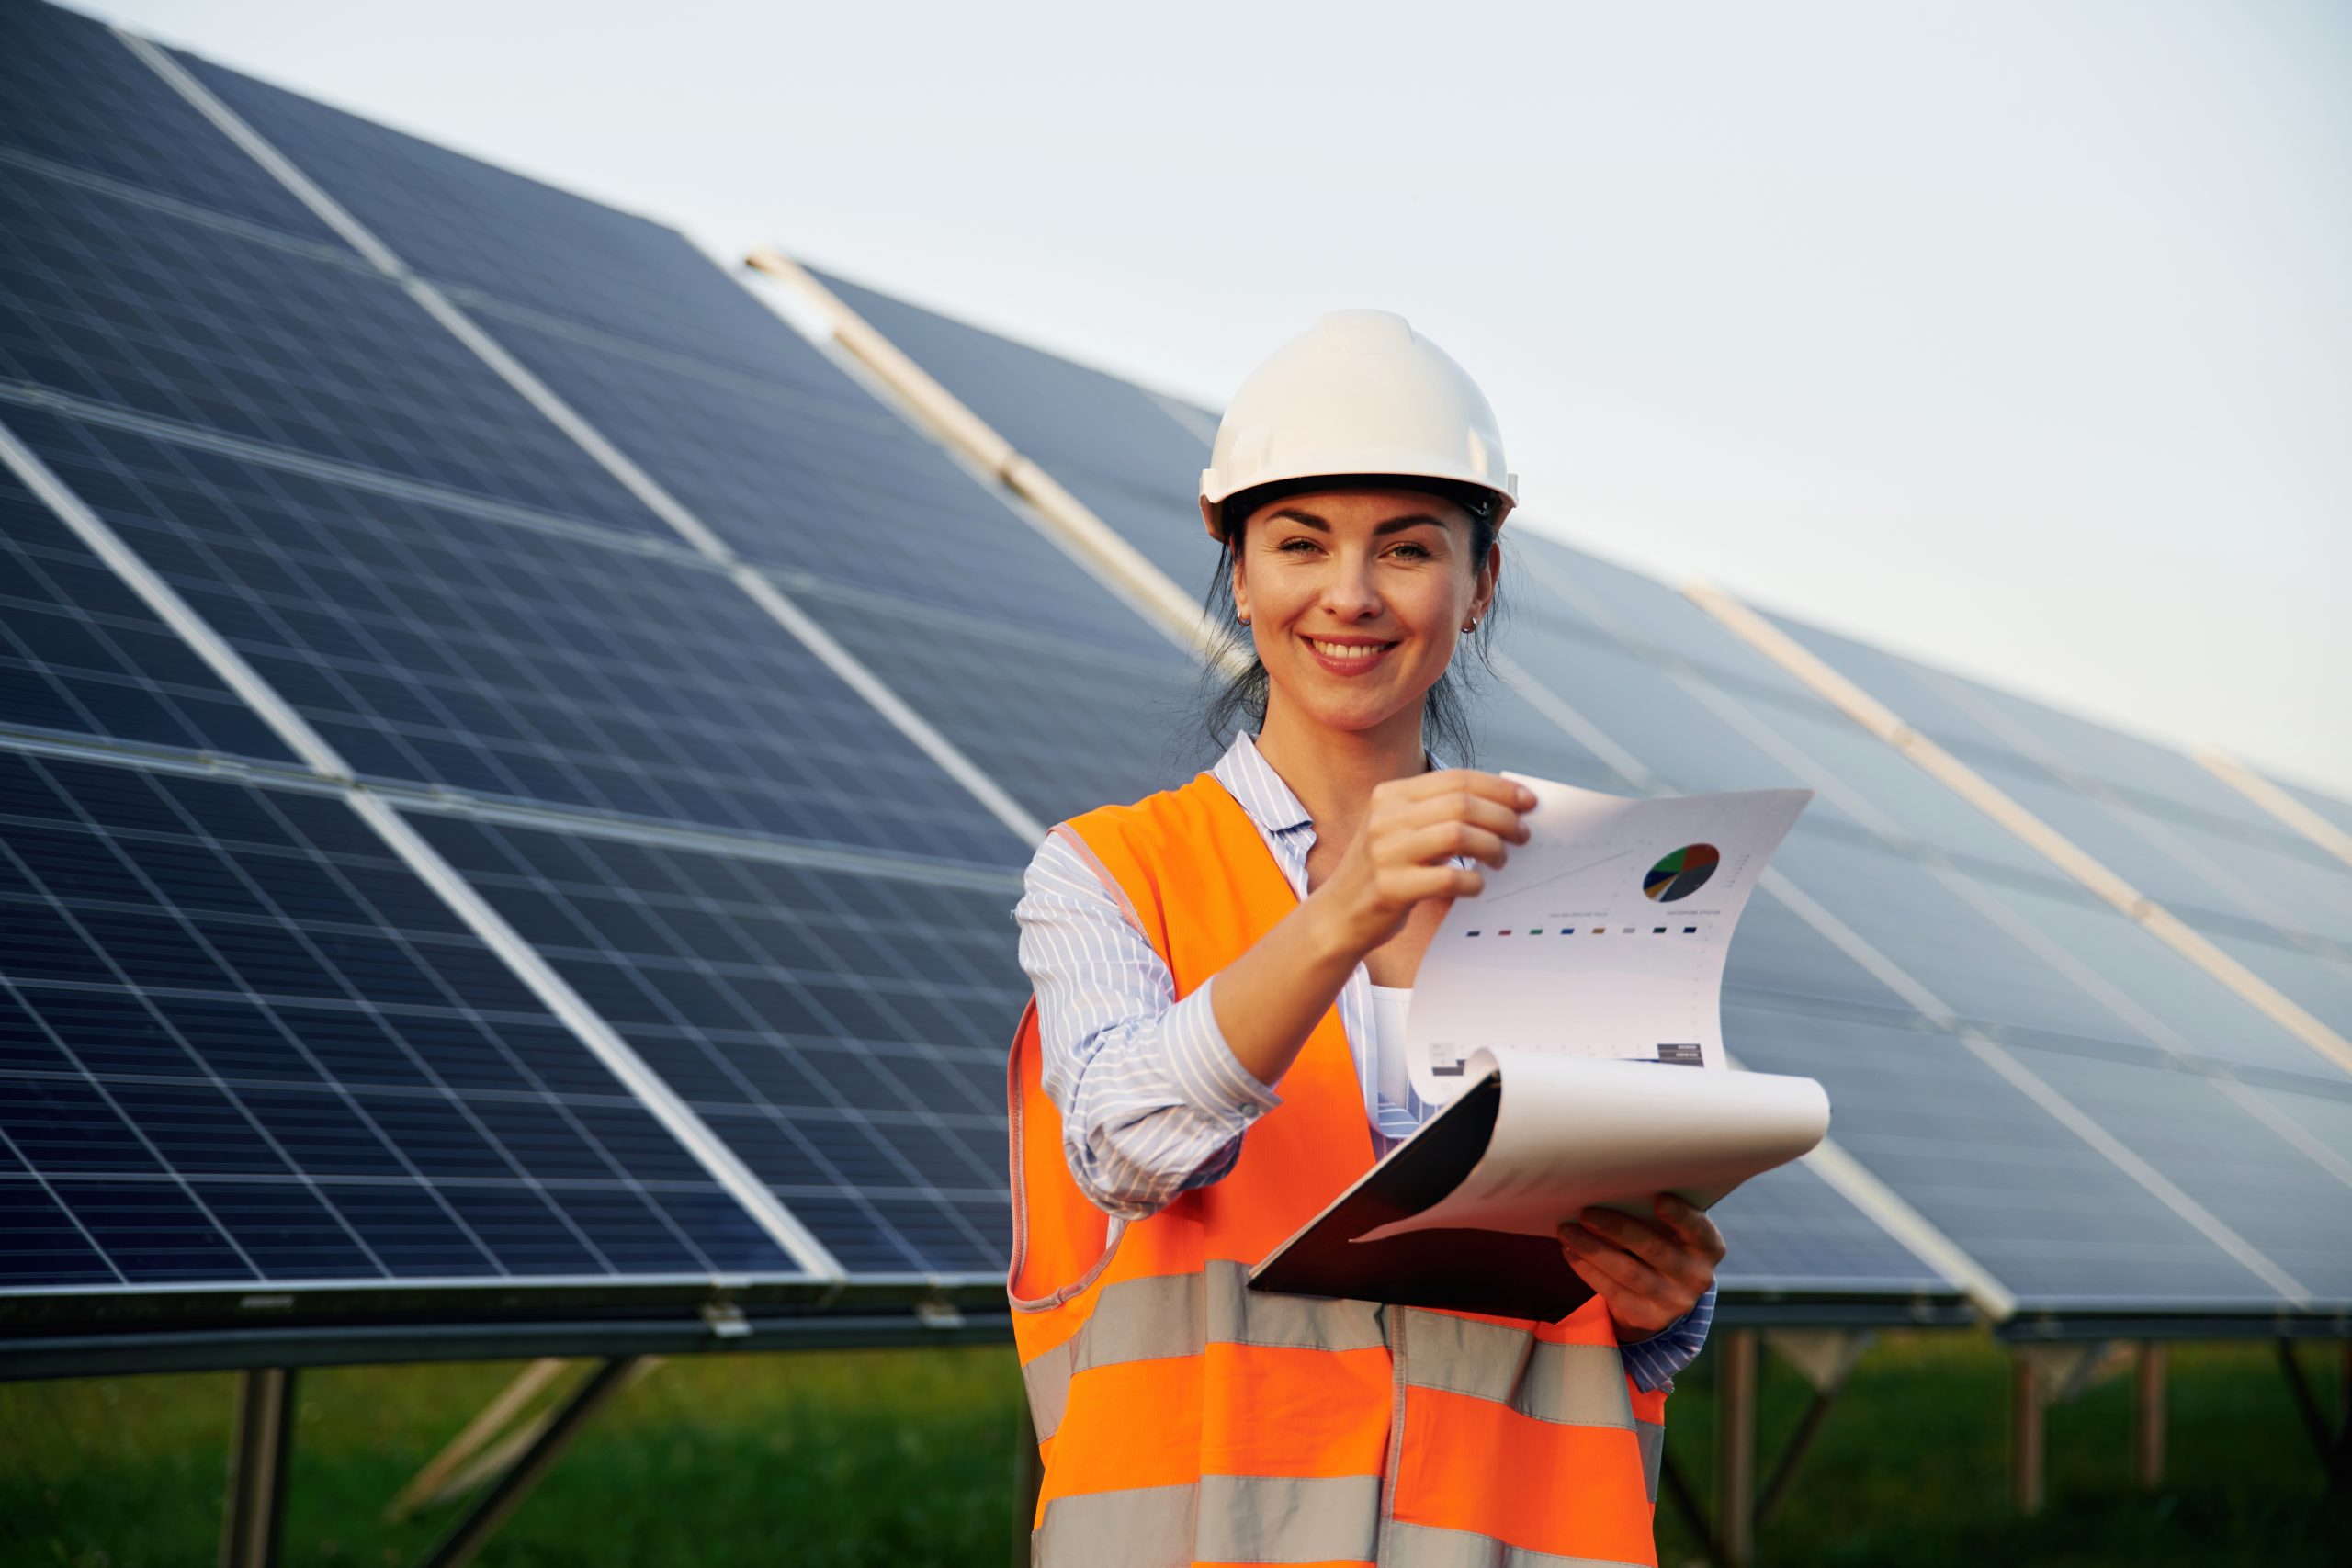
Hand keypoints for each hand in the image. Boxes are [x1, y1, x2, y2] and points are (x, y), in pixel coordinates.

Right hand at [1307, 770, 1532, 958]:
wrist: (1339, 915)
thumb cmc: (1382, 871)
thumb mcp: (1399, 829)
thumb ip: (1438, 814)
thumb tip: (1502, 806)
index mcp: (1390, 795)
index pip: (1456, 778)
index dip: (1499, 787)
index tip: (1527, 801)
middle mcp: (1385, 818)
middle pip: (1462, 804)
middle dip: (1503, 817)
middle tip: (1522, 834)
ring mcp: (1385, 852)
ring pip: (1459, 835)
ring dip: (1492, 847)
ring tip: (1501, 860)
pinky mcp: (1390, 887)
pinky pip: (1448, 878)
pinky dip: (1472, 881)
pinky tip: (1476, 885)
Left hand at [1556, 1195, 1724, 1338]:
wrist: (1663, 1294)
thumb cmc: (1662, 1241)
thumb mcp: (1670, 1229)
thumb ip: (1654, 1213)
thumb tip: (1609, 1189)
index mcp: (1709, 1247)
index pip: (1698, 1229)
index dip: (1680, 1216)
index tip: (1659, 1199)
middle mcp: (1697, 1277)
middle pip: (1654, 1250)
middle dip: (1618, 1230)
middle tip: (1587, 1213)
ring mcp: (1674, 1302)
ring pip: (1628, 1273)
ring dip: (1593, 1250)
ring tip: (1567, 1231)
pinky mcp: (1649, 1318)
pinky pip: (1613, 1292)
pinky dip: (1588, 1270)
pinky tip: (1570, 1252)